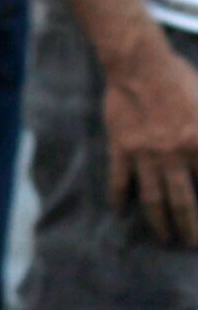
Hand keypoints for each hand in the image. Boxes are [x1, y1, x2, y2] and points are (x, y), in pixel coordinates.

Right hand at [104, 40, 197, 244]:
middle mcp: (174, 156)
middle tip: (190, 244)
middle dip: (189, 227)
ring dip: (160, 222)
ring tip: (165, 238)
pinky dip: (119, 197)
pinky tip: (119, 211)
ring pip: (153, 197)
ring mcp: (145, 154)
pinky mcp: (121, 148)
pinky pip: (120, 179)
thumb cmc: (182, 80)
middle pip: (184, 202)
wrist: (139, 65)